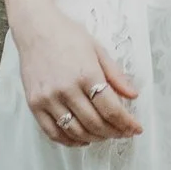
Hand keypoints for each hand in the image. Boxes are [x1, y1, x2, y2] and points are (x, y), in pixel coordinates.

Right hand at [12, 10, 140, 144]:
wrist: (36, 28)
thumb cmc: (68, 35)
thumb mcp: (97, 49)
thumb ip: (115, 74)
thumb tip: (133, 95)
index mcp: (86, 73)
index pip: (111, 108)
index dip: (126, 122)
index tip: (136, 128)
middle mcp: (66, 89)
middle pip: (95, 123)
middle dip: (114, 132)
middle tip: (123, 133)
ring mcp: (48, 99)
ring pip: (75, 131)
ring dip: (94, 138)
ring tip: (106, 135)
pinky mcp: (34, 105)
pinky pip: (53, 132)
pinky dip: (70, 141)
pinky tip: (82, 139)